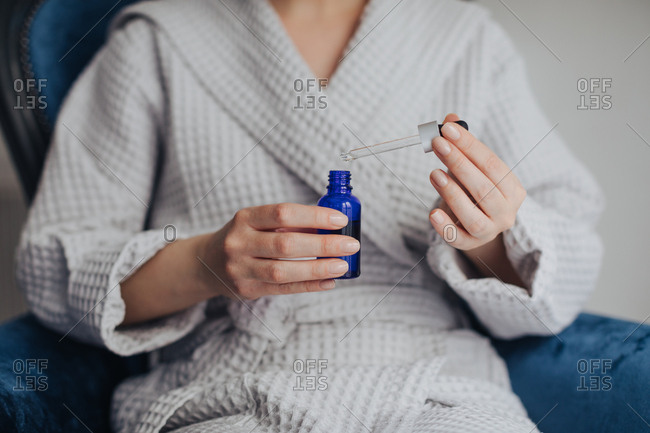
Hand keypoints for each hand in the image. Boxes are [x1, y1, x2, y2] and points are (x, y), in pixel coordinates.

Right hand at [197, 203, 359, 299]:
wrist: (206, 263)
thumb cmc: (244, 237)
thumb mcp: (258, 223)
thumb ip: (290, 224)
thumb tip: (332, 227)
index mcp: (245, 218)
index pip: (282, 213)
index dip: (313, 216)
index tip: (340, 220)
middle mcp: (239, 243)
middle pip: (286, 244)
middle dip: (323, 245)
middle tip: (351, 245)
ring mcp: (240, 269)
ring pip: (283, 271)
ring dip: (318, 269)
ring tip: (342, 266)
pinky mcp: (246, 290)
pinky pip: (283, 289)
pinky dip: (309, 286)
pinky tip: (329, 282)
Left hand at [428, 113, 526, 251]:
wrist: (479, 226)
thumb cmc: (475, 190)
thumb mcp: (473, 168)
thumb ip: (463, 145)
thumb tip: (451, 118)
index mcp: (512, 188)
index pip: (491, 163)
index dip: (469, 145)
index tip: (447, 129)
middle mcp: (506, 211)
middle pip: (484, 188)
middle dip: (459, 163)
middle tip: (437, 145)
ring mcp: (490, 231)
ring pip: (473, 215)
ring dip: (453, 193)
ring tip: (434, 174)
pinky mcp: (470, 244)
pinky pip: (458, 239)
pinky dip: (445, 227)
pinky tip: (432, 213)